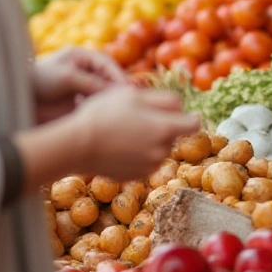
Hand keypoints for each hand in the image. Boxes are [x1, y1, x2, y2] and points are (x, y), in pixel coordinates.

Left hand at [33, 48, 126, 122]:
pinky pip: (94, 105)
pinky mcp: (77, 103)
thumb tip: (115, 90)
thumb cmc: (41, 80)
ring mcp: (81, 87)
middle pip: (108, 78)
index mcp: (81, 57)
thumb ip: (91, 82)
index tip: (126, 88)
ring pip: (102, 93)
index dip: (117, 75)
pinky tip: (105, 117)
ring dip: (110, 100)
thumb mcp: (67, 77)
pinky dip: (101, 110)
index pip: (106, 63)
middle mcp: (84, 71)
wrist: (20, 98)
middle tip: (127, 101)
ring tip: (118, 110)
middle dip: (117, 88)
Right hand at [61, 87, 199, 181]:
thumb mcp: (134, 96)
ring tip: (124, 131)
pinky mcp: (136, 176)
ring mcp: (149, 166)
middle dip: (163, 125)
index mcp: (165, 129)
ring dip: (150, 140)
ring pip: (159, 148)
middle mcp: (161, 151)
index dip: (190, 116)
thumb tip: (184, 108)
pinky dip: (138, 153)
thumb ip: (165, 100)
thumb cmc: (104, 114)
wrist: (77, 145)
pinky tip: (118, 146)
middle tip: (137, 117)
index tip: (183, 113)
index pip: (194, 124)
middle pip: (173, 135)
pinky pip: (145, 160)